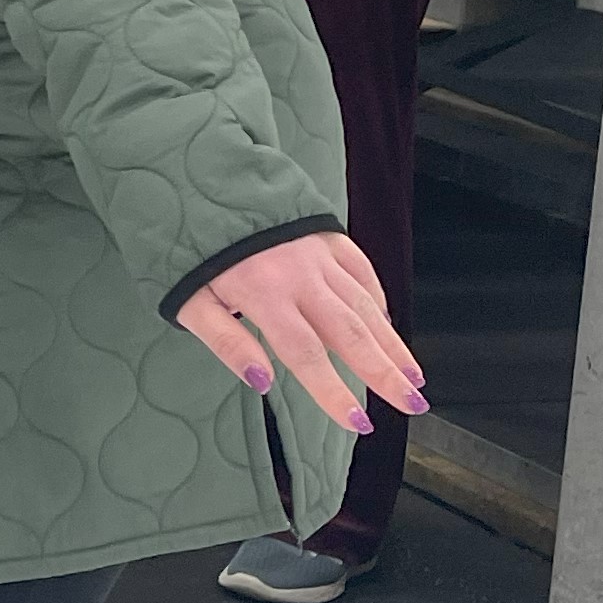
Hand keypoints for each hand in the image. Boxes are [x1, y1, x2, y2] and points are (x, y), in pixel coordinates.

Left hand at [175, 231, 425, 436]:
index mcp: (263, 294)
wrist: (200, 179)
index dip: (333, 392)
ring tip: (413, 376)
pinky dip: (377, 298)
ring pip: (364, 303)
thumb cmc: (189, 246)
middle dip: (384, 373)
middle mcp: (299, 275)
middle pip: (349, 333)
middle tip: (412, 405)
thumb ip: (226, 342)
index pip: (306, 355)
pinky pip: (361, 270)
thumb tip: (263, 381)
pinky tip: (388, 325)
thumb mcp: (188, 299)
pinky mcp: (326, 234)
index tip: (359, 423)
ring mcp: (317, 252)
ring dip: (392, 342)